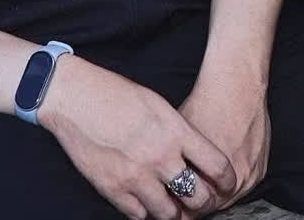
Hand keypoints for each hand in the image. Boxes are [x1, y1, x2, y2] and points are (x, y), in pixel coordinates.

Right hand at [41, 57, 237, 219]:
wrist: (76, 99)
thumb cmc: (117, 95)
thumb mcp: (160, 106)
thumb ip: (180, 132)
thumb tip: (194, 155)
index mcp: (177, 132)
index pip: (217, 166)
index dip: (227, 181)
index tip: (227, 185)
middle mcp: (160, 157)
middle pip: (197, 196)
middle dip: (203, 203)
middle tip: (201, 201)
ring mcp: (136, 176)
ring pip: (169, 214)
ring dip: (174, 212)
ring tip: (174, 207)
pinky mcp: (113, 189)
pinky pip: (139, 215)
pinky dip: (146, 212)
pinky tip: (146, 203)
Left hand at [178, 75, 270, 213]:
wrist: (237, 85)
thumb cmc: (206, 106)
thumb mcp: (179, 138)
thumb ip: (174, 165)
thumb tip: (162, 182)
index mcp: (206, 176)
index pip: (189, 209)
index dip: (177, 207)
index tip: (170, 204)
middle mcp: (231, 182)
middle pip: (209, 206)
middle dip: (195, 202)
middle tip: (183, 196)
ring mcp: (248, 177)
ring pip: (226, 200)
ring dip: (214, 195)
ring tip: (201, 182)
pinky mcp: (259, 171)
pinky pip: (242, 187)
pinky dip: (230, 184)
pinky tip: (219, 172)